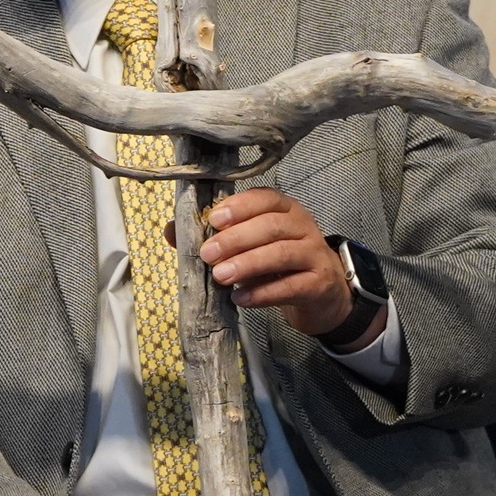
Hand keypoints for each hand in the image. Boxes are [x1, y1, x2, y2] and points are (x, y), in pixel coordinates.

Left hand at [198, 189, 377, 346]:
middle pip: (271, 226)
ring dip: (247, 263)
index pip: (265, 198)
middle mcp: (303, 226)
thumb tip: (172, 231)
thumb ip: (216, 235)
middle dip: (236, 239)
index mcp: (285, 209)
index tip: (214, 219)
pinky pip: (290, 286)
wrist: (323, 291)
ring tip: (220, 276)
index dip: (239, 207)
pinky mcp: (318, 284)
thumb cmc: (280, 261)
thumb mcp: (252, 243)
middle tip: (208, 254)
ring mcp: (314, 254)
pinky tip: (241, 298)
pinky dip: (263, 293)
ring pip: (281, 253)